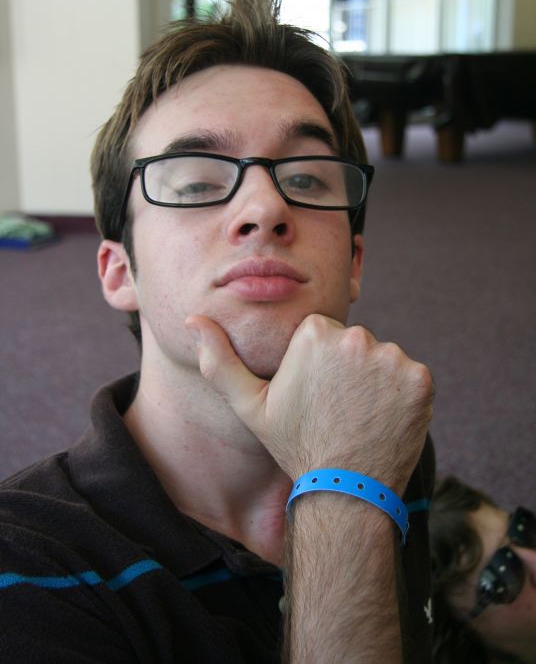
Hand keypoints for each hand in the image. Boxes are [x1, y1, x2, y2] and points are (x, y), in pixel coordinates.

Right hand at [186, 314, 432, 493]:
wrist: (344, 491)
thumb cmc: (294, 446)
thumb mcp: (248, 406)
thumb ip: (220, 359)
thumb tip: (192, 318)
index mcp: (315, 333)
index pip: (322, 333)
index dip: (317, 365)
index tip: (315, 394)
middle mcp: (357, 337)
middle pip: (354, 344)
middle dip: (348, 369)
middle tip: (337, 408)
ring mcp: (393, 359)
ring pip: (383, 360)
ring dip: (376, 382)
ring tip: (359, 416)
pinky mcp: (421, 380)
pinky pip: (410, 377)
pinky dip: (401, 396)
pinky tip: (382, 419)